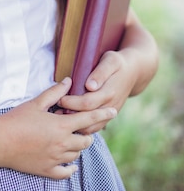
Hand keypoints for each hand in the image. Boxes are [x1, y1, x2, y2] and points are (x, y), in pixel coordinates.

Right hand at [0, 78, 116, 179]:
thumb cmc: (16, 119)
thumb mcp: (36, 102)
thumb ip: (55, 92)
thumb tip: (68, 81)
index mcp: (61, 126)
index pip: (89, 119)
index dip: (102, 114)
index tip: (114, 110)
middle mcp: (62, 144)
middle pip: (86, 141)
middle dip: (88, 133)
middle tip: (83, 127)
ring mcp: (55, 159)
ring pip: (77, 155)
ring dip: (78, 147)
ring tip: (72, 140)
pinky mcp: (46, 170)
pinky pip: (66, 173)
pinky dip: (71, 168)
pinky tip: (72, 163)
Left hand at [58, 9, 158, 134]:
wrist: (133, 72)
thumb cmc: (117, 63)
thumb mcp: (110, 61)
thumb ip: (100, 73)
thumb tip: (90, 85)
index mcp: (109, 92)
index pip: (87, 102)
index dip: (72, 102)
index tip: (60, 98)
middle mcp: (111, 105)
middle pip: (88, 117)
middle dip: (71, 114)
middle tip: (56, 110)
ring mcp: (111, 113)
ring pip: (92, 127)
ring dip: (76, 125)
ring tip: (61, 119)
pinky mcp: (109, 116)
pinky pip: (96, 128)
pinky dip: (84, 129)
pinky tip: (71, 124)